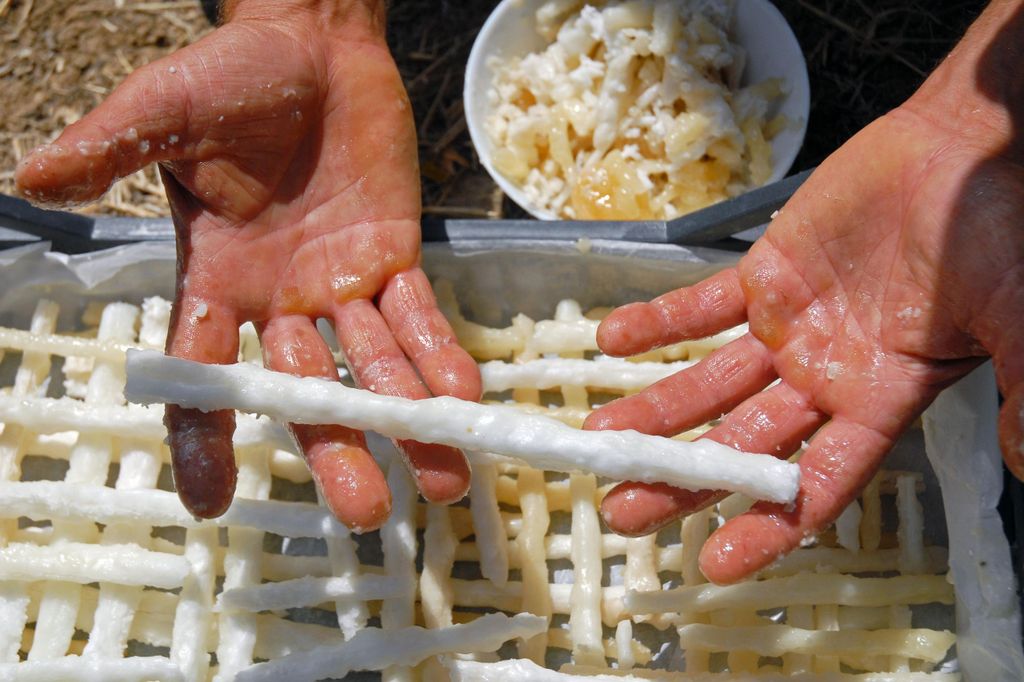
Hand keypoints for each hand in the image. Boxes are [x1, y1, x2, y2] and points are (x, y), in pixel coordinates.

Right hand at [15, 0, 480, 530]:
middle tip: (367, 511)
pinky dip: (441, 356)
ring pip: (374, 366)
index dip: (204, 437)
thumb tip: (35, 178)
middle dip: (337, 446)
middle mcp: (280, 300)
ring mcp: (340, 284)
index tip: (211, 501)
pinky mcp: (392, 256)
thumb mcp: (163, 110)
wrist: (313, 44)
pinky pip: (419, 316)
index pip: (203, 374)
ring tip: (446, 477)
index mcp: (217, 280)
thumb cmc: (230, 74)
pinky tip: (464, 399)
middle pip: (306, 390)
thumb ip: (110, 147)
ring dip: (409, 419)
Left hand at [586, 3, 1023, 582]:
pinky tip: (612, 339)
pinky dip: (658, 320)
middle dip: (685, 476)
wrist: (964, 147)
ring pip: (711, 383)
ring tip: (601, 435)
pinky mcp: (766, 274)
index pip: (817, 482)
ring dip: (657, 409)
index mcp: (880, 399)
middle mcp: (826, 375)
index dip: (768, 525)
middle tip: (624, 505)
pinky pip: (701, 306)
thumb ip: (1020, 385)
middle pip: (744, 443)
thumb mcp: (1015, 314)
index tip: (714, 561)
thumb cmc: (999, 228)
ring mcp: (790, 326)